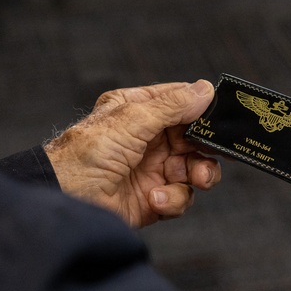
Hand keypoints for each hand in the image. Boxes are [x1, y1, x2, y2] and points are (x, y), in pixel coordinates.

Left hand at [44, 80, 221, 227]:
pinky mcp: (151, 200)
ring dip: (198, 175)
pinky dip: (174, 199)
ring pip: (193, 169)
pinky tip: (155, 199)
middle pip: (193, 139)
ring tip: (196, 179)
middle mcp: (145, 139)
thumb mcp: (132, 121)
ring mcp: (149, 170)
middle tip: (218, 154)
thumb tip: (204, 89)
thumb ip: (172, 106)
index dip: (203, 110)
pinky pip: (180, 197)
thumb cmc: (86, 155)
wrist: (66, 201)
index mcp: (136, 111)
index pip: (179, 103)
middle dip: (207, 148)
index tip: (224, 118)